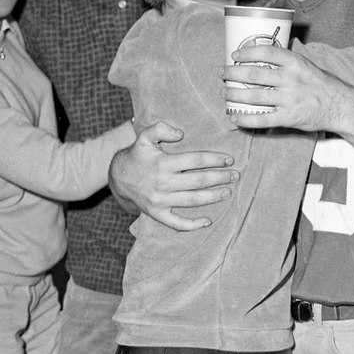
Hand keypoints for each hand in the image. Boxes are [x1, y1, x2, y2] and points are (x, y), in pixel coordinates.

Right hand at [109, 121, 238, 230]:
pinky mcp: (157, 214)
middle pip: (198, 181)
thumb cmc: (138, 155)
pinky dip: (192, 225)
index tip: (229, 159)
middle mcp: (162, 183)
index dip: (214, 160)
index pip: (195, 160)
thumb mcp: (144, 137)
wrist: (118, 178)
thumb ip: (160, 129)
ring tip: (228, 192)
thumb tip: (180, 133)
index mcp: (162, 163)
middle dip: (219, 178)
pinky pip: (176, 223)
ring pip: (192, 200)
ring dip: (213, 197)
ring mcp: (159, 201)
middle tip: (235, 176)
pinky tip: (208, 221)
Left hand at [224, 47, 351, 131]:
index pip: (266, 52)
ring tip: (223, 92)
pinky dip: (245, 119)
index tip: (234, 55)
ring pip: (253, 96)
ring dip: (233, 95)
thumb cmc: (321, 85)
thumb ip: (285, 61)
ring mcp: (289, 100)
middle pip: (253, 74)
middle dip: (232, 73)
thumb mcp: (306, 66)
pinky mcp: (288, 118)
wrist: (340, 106)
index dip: (246, 52)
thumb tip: (259, 52)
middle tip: (222, 73)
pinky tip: (234, 117)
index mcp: (295, 63)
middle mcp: (291, 80)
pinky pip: (261, 119)